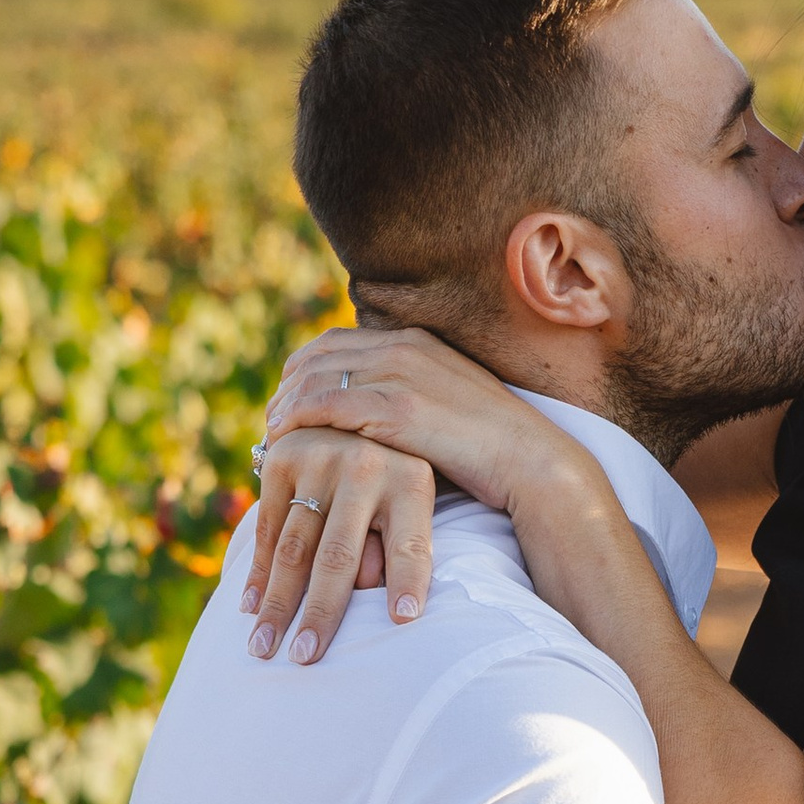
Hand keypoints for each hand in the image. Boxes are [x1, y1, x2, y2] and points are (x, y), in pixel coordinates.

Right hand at [243, 420, 436, 663]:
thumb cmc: (390, 480)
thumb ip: (393, 547)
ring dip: (276, 602)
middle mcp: (365, 467)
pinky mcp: (280, 460)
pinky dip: (256, 572)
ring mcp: (318, 460)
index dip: (408, 581)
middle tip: (304, 657)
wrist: (348, 413)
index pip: (411, 544)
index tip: (404, 620)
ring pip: (293, 547)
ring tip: (264, 648)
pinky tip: (249, 608)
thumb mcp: (411, 504)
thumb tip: (370, 591)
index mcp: (412, 481)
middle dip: (320, 611)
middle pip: (339, 555)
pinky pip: (266, 529)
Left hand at [244, 326, 607, 664]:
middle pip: (317, 356)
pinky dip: (299, 420)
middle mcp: (404, 347)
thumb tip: (374, 418)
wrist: (533, 463)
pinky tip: (283, 440)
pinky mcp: (399, 409)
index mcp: (416, 341)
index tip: (286, 402)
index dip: (301, 371)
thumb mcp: (448, 405)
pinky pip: (329, 405)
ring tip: (270, 437)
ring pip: (316, 378)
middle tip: (270, 423)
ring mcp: (401, 375)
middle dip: (285, 388)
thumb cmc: (493, 449)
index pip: (336, 342)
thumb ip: (410, 397)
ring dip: (285, 407)